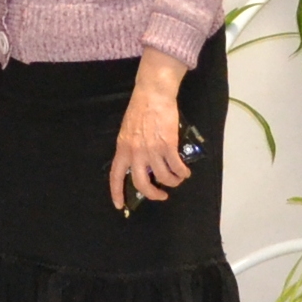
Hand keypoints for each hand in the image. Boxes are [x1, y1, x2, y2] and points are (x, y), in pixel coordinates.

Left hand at [109, 51, 190, 211]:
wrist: (152, 95)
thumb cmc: (140, 110)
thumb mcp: (128, 131)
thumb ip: (131, 148)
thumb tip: (140, 165)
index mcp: (122, 148)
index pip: (116, 175)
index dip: (117, 192)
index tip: (119, 206)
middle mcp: (135, 152)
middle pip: (142, 184)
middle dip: (153, 194)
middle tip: (162, 195)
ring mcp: (151, 149)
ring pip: (164, 177)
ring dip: (174, 181)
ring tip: (178, 178)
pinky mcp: (168, 145)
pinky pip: (177, 167)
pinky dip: (183, 172)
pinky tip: (185, 171)